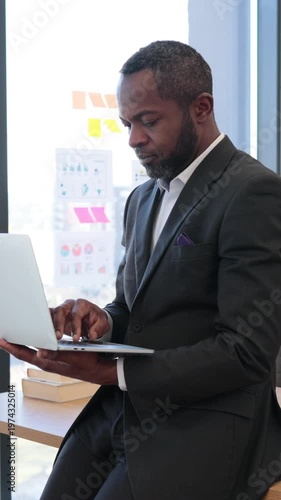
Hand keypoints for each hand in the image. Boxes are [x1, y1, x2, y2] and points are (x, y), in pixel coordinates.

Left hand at [0, 339, 117, 385]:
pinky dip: (34, 342)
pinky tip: (34, 337)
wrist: (99, 370)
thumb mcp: (73, 357)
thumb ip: (57, 354)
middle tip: (4, 336)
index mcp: (47, 362)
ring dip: (23, 343)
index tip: (1, 340)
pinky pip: (40, 349)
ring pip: (32, 350)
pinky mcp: (57, 357)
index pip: (24, 354)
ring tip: (15, 335)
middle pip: (24, 352)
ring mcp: (51, 360)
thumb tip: (41, 352)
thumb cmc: (88, 363)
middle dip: (13, 344)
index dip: (11, 347)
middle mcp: (47, 361)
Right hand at [50, 299, 109, 341]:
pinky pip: (48, 318)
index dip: (75, 327)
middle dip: (58, 324)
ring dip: (49, 325)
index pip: (76, 315)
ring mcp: (61, 309)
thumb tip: (91, 335)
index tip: (75, 339)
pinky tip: (43, 334)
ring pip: (52, 314)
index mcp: (82, 304)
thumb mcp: (103, 324)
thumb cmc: (97, 320)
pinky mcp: (56, 316)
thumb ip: (98, 329)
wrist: (94, 318)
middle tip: (58, 338)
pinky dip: (45, 325)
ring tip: (48, 338)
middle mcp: (70, 305)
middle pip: (60, 311)